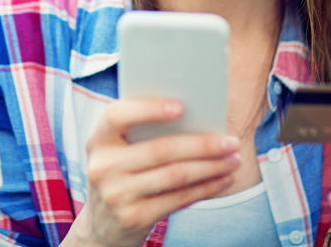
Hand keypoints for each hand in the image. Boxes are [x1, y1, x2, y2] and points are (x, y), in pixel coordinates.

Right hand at [68, 97, 239, 246]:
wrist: (102, 224)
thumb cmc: (121, 172)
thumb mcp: (119, 149)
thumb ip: (142, 130)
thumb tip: (195, 113)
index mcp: (97, 139)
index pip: (117, 116)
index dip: (148, 109)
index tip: (182, 106)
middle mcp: (103, 166)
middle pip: (160, 149)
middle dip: (202, 144)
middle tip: (231, 140)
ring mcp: (117, 194)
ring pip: (175, 175)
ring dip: (211, 166)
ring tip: (233, 159)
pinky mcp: (133, 217)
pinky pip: (178, 199)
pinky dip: (206, 188)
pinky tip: (222, 179)